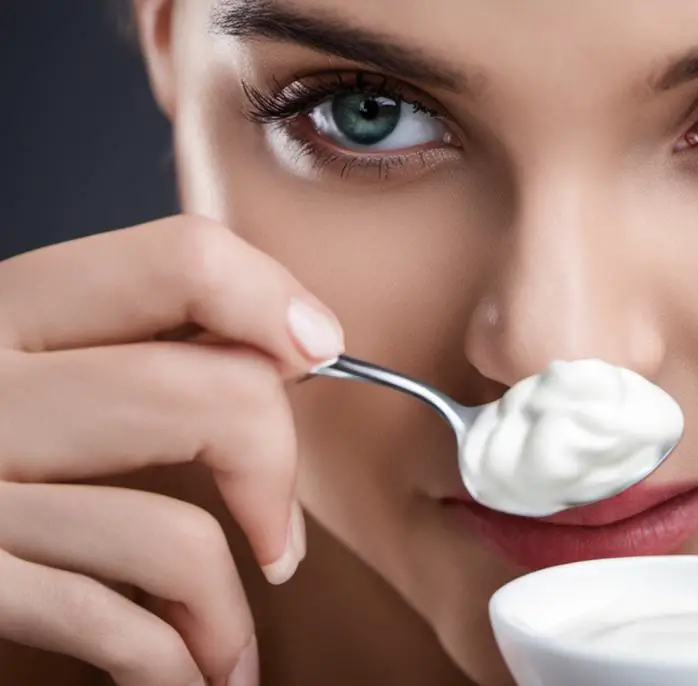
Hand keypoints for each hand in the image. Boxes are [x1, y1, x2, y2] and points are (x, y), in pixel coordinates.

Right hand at [0, 217, 344, 685]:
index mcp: (10, 312)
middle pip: (208, 396)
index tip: (317, 348)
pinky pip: (106, 622)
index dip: (272, 300)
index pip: (179, 260)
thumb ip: (123, 344)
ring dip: (230, 611)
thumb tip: (286, 344)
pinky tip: (186, 673)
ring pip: (170, 535)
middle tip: (279, 529)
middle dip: (276, 470)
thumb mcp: (17, 357)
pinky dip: (172, 662)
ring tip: (232, 641)